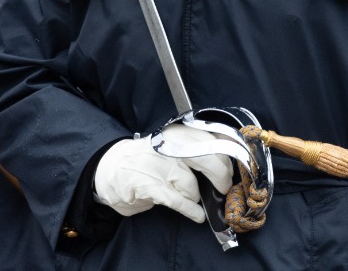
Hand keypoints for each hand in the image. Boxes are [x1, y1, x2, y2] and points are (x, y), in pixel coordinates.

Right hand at [93, 124, 234, 223]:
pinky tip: (196, 214)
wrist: (109, 168)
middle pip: (208, 158)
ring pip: (191, 183)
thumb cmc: (147, 158)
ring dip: (196, 195)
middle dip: (221, 176)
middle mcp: (168, 145)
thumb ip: (195, 147)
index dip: (230, 154)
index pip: (213, 137)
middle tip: (224, 186)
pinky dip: (189, 209)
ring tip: (193, 198)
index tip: (238, 165)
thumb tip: (226, 160)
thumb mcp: (172, 143)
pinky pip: (176, 200)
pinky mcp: (146, 185)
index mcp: (178, 132)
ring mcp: (156, 165)